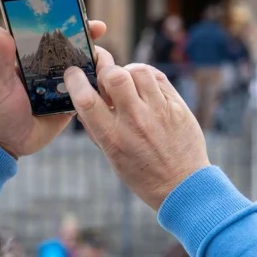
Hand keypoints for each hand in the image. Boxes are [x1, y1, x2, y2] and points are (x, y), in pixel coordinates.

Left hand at [0, 20, 108, 157]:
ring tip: (106, 69)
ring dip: (100, 67)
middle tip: (100, 40)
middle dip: (92, 43)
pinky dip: (100, 90)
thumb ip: (1, 57)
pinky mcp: (72, 105)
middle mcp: (52, 69)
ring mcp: (64, 87)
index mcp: (35, 57)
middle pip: (77, 50)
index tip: (88, 22)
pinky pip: (89, 95)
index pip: (56, 36)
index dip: (72, 25)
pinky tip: (110, 88)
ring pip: (87, 71)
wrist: (5, 143)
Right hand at [64, 62, 209, 209]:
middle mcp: (135, 121)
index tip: (73, 73)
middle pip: (114, 76)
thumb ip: (96, 130)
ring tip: (128, 83)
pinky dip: (146, 76)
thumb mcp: (112, 157)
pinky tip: (143, 86)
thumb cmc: (143, 174)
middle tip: (106, 80)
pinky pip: (158, 77)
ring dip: (128, 72)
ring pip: (139, 71)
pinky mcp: (177, 106)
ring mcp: (158, 111)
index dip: (75, 80)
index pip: (86, 100)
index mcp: (112, 137)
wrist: (182, 185)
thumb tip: (82, 104)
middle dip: (105, 72)